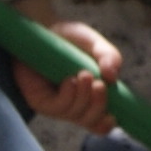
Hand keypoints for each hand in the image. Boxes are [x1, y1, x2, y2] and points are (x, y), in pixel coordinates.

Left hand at [14, 14, 119, 133]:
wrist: (42, 26)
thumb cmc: (69, 38)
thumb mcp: (95, 44)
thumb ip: (110, 56)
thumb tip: (113, 77)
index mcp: (89, 97)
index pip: (99, 123)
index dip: (106, 123)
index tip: (113, 115)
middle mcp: (73, 104)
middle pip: (91, 121)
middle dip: (98, 106)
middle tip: (100, 85)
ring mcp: (55, 104)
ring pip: (75, 115)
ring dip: (84, 97)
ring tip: (84, 75)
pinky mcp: (38, 99)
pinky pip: (56, 108)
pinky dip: (68, 96)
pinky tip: (70, 81)